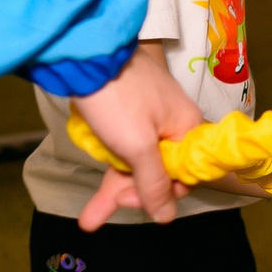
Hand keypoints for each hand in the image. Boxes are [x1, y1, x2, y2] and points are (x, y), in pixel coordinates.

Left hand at [71, 44, 201, 228]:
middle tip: (111, 203)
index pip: (186, 175)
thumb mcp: (137, 146)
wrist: (84, 52)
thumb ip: (154, 183)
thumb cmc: (117, 98)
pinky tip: (93, 203)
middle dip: (132, 194)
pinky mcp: (125, 116)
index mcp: (187, 129)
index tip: (133, 200)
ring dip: (115, 189)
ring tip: (89, 219)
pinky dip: (109, 173)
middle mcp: (172, 126)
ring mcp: (148, 120)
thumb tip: (166, 217)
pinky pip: (123, 152)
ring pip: (136, 164)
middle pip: (159, 172)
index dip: (163, 193)